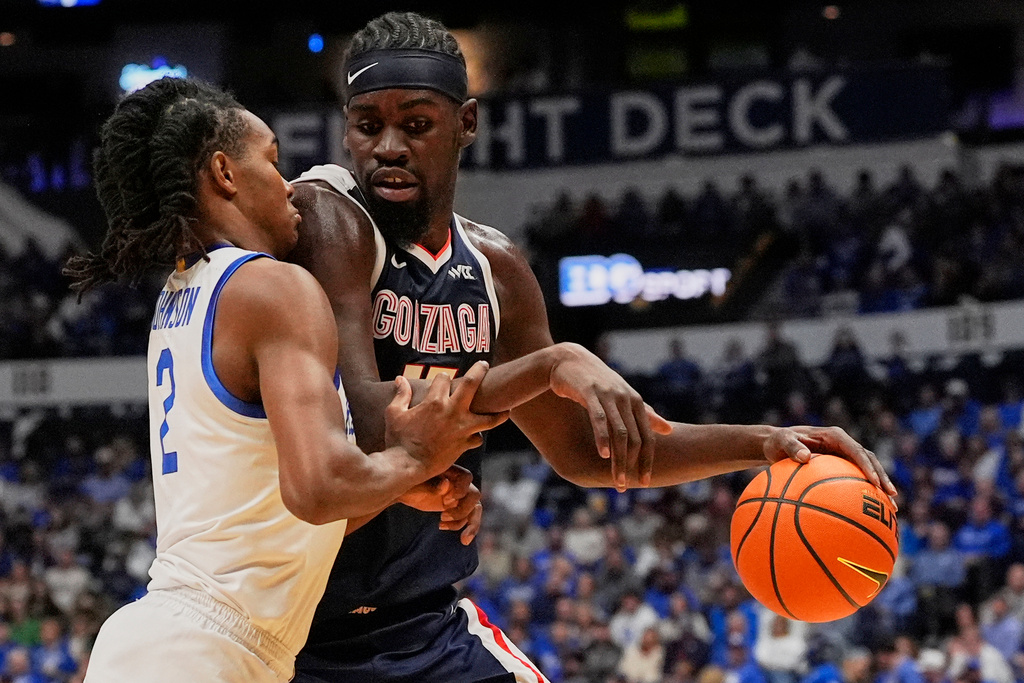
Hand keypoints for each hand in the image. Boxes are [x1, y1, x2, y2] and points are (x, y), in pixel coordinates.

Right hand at [385, 361, 508, 478]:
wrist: (406, 466)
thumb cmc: (398, 440)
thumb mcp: (394, 414)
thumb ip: (401, 395)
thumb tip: (400, 379)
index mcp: (434, 401)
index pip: (444, 378)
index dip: (442, 378)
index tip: (442, 381)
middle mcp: (452, 411)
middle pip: (472, 384)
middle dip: (480, 370)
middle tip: (484, 365)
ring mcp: (462, 429)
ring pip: (489, 418)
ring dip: (499, 413)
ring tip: (506, 408)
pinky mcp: (464, 444)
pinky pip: (477, 439)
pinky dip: (477, 437)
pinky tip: (477, 436)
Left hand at [397, 464, 483, 544]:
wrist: (403, 490)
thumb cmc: (409, 484)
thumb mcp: (418, 484)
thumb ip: (432, 485)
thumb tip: (446, 484)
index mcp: (451, 472)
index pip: (466, 478)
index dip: (460, 490)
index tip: (445, 501)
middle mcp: (458, 483)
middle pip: (473, 495)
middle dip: (463, 510)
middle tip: (443, 517)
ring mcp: (459, 496)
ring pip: (474, 509)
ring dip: (472, 525)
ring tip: (464, 540)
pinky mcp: (456, 508)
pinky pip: (468, 518)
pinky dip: (464, 527)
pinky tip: (450, 532)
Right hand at [548, 343, 671, 490]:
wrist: (569, 360)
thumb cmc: (597, 380)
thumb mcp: (623, 397)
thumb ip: (646, 414)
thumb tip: (669, 430)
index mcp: (636, 402)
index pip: (647, 437)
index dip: (648, 460)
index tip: (646, 482)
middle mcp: (626, 399)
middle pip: (635, 438)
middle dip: (632, 465)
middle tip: (626, 487)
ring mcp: (609, 395)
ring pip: (619, 432)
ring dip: (619, 459)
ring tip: (617, 480)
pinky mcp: (590, 392)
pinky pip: (599, 419)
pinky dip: (603, 437)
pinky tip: (603, 455)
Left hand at [763, 425, 897, 505]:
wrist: (776, 444)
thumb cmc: (778, 442)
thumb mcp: (781, 441)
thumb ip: (792, 447)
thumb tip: (805, 458)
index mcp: (834, 436)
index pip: (856, 450)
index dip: (867, 466)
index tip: (874, 482)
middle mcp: (843, 445)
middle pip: (869, 460)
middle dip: (882, 478)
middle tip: (891, 497)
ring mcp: (844, 456)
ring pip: (868, 470)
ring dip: (880, 487)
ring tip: (892, 508)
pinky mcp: (841, 466)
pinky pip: (856, 480)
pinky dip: (865, 493)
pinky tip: (869, 513)